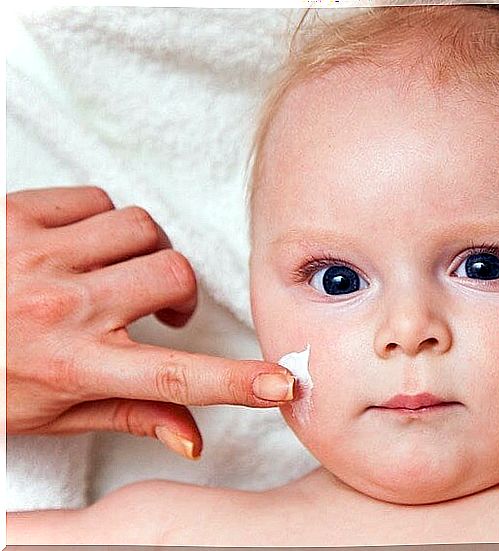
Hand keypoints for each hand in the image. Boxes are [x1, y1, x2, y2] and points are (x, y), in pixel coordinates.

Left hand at [7, 186, 294, 459]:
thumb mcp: (49, 410)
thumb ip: (131, 415)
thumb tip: (193, 437)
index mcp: (72, 366)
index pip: (173, 380)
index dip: (236, 383)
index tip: (280, 383)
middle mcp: (60, 310)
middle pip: (173, 276)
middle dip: (177, 291)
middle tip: (157, 309)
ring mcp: (36, 256)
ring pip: (143, 230)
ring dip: (143, 252)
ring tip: (115, 272)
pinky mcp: (15, 214)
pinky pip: (97, 200)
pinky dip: (103, 221)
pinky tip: (80, 246)